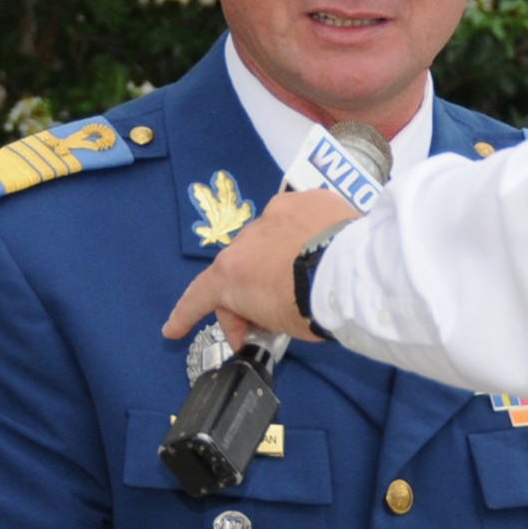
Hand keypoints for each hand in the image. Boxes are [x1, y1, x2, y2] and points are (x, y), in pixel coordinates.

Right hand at [162, 192, 360, 349]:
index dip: (185, 315)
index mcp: (232, 275)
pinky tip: (323, 246)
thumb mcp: (281, 326)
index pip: (201, 297)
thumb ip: (265, 315)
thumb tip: (266, 312)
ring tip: (304, 274)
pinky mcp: (307, 198)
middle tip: (269, 316)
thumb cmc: (314, 308)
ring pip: (271, 238)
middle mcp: (246, 238)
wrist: (355, 273)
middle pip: (241, 267)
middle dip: (250, 291)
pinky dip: (306, 233)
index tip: (172, 330)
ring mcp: (277, 213)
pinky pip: (300, 218)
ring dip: (279, 256)